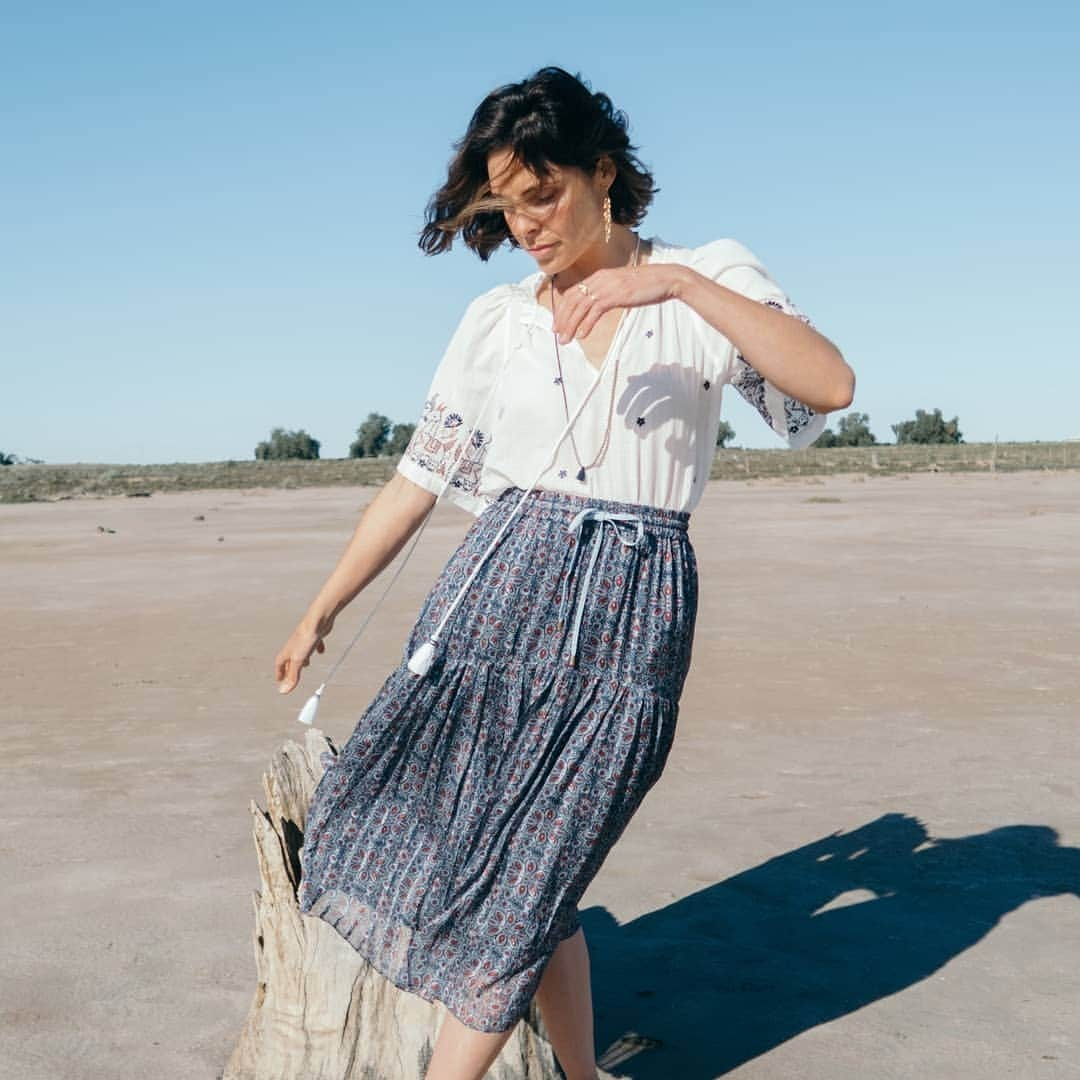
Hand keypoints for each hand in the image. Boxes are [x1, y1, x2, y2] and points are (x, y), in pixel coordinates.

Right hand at [275, 616, 333, 693]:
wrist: (318, 620)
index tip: (279, 680)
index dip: (280, 673)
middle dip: (291, 668)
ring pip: (302, 652)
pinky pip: (315, 643)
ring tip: (306, 665)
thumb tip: (283, 691)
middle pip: (291, 659)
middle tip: (291, 676)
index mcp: (288, 651)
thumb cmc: (306, 639)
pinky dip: (317, 648)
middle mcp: (294, 645)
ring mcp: (305, 640)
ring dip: (303, 659)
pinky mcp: (316, 636)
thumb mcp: (299, 661)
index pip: (280, 664)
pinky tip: (321, 651)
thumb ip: (293, 676)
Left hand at [552, 264, 685, 343]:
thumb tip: (599, 306)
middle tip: (557, 334)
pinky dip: (586, 324)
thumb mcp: (622, 287)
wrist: (666, 279)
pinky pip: (595, 311)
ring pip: (580, 307)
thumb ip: (609, 293)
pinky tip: (581, 336)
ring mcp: (607, 286)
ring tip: (565, 340)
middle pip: (573, 300)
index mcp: (599, 276)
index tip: (558, 323)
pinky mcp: (615, 295)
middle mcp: (600, 279)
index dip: (563, 309)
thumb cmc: (647, 285)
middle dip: (562, 318)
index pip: (574, 292)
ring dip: (570, 325)